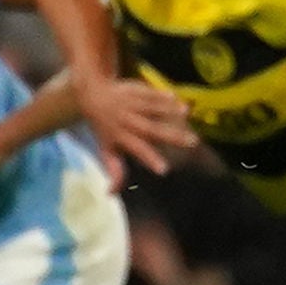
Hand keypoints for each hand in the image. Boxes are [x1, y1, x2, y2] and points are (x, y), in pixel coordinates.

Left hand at [75, 76, 196, 187]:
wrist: (92, 95)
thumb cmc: (103, 127)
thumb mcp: (105, 149)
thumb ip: (114, 169)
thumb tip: (110, 194)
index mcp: (121, 137)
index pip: (137, 150)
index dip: (150, 160)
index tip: (165, 170)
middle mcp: (127, 122)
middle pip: (150, 129)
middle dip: (170, 135)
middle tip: (193, 142)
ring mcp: (131, 105)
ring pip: (150, 108)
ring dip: (167, 110)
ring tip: (187, 113)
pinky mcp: (135, 90)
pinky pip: (149, 93)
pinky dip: (161, 95)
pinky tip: (177, 98)